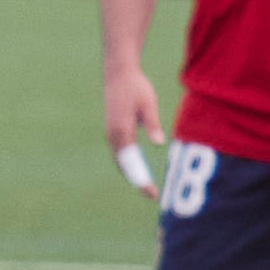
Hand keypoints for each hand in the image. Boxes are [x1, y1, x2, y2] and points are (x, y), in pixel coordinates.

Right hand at [104, 68, 165, 193]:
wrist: (118, 74)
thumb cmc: (136, 87)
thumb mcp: (148, 103)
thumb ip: (152, 123)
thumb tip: (158, 142)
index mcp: (122, 131)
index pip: (132, 163)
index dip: (141, 180)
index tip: (151, 193)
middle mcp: (113, 135)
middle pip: (124, 166)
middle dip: (137, 180)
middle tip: (152, 195)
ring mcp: (111, 134)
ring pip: (120, 160)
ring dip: (132, 173)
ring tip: (145, 185)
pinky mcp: (112, 131)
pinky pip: (120, 153)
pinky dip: (128, 164)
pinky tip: (137, 168)